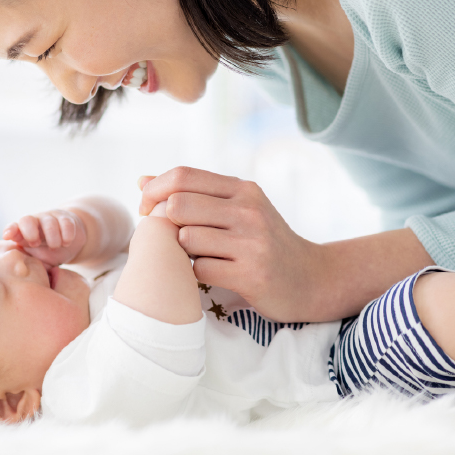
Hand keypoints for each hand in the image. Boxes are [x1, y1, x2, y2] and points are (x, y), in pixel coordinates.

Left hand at [3, 207, 87, 265]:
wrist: (69, 242)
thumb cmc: (48, 253)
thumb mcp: (37, 261)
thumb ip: (29, 266)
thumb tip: (22, 281)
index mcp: (23, 234)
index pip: (13, 228)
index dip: (10, 230)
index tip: (7, 236)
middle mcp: (35, 223)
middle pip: (27, 220)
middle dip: (30, 232)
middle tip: (36, 244)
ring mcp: (50, 219)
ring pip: (49, 223)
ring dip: (52, 237)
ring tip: (55, 247)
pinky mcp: (66, 218)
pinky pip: (66, 223)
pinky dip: (67, 235)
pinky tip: (66, 242)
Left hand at [138, 166, 324, 320]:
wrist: (312, 279)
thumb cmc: (264, 242)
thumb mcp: (238, 209)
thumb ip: (194, 193)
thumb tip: (142, 179)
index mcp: (243, 190)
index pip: (184, 176)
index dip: (154, 190)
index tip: (145, 208)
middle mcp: (249, 211)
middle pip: (178, 205)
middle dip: (164, 222)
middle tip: (169, 237)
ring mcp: (251, 243)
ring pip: (186, 239)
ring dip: (181, 251)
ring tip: (196, 255)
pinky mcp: (251, 275)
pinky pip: (200, 269)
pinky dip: (196, 273)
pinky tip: (210, 273)